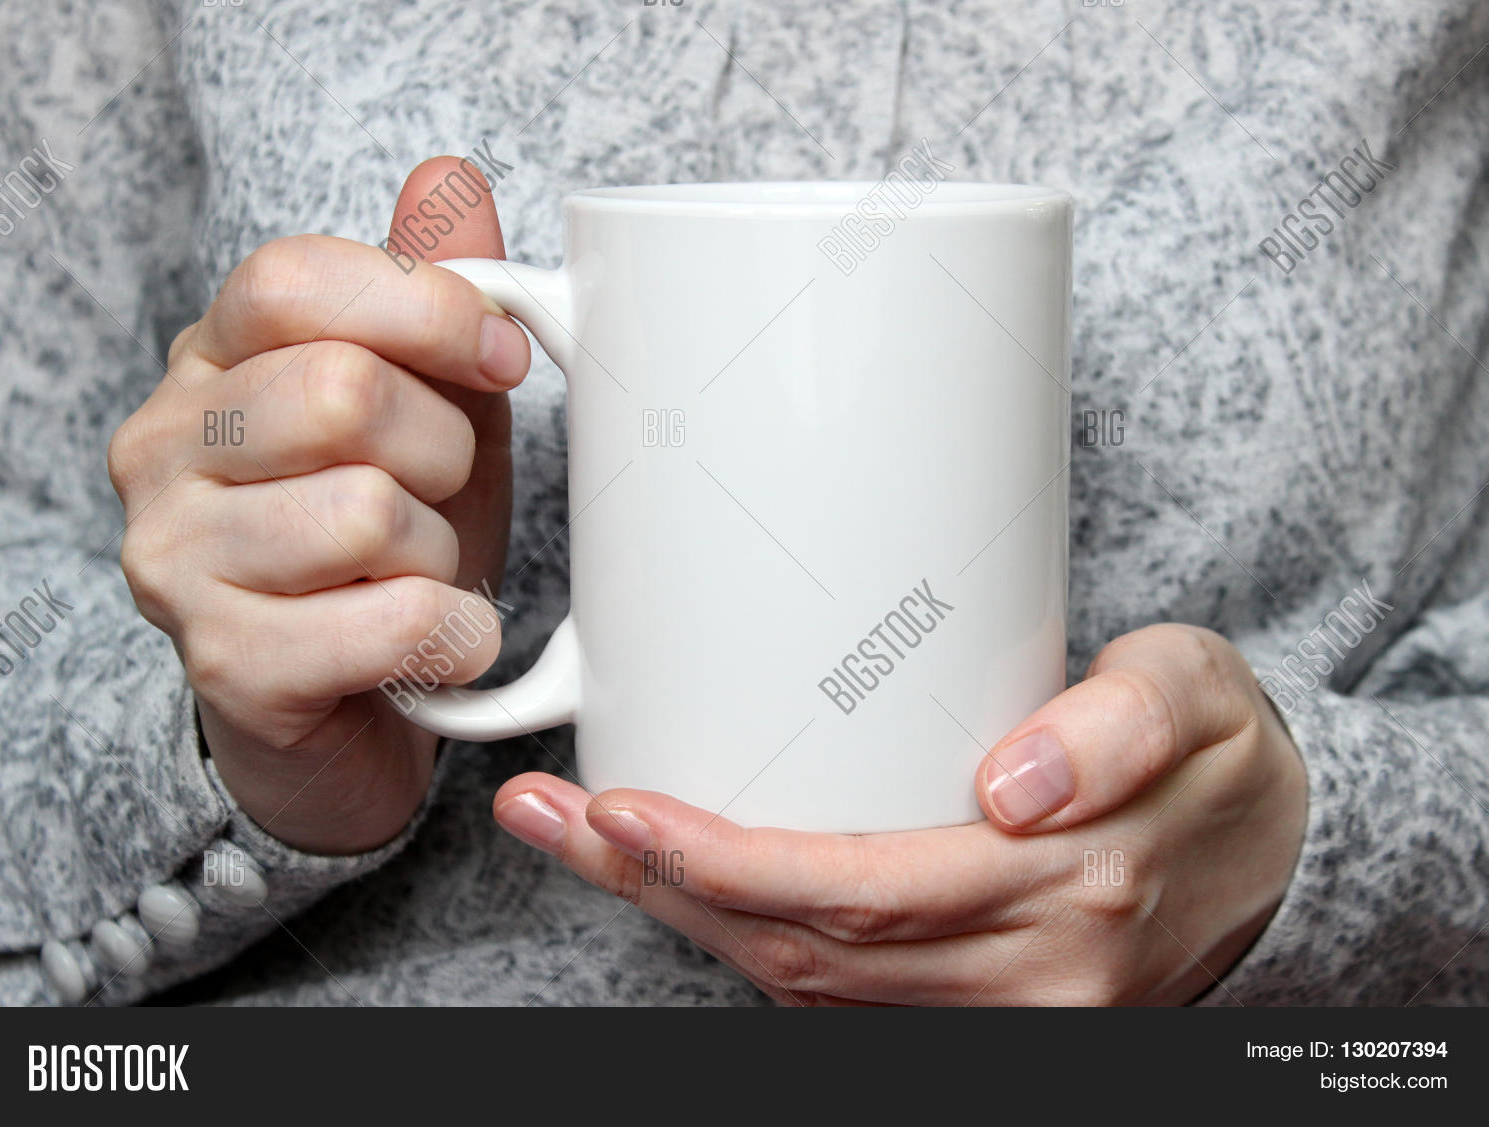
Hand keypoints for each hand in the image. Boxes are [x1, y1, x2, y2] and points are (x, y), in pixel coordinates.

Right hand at [109, 157, 529, 853]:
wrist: (349, 711)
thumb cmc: (387, 549)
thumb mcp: (427, 409)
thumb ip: (433, 302)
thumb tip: (450, 185)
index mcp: (210, 361)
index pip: (294, 279)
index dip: (428, 310)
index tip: (500, 361)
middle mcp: (163, 447)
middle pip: (344, 391)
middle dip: (443, 452)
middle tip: (440, 498)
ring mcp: (175, 559)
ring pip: (369, 509)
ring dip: (443, 553)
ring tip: (420, 574)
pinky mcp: (225, 662)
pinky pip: (393, 619)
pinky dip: (454, 633)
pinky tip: (437, 642)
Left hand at [494, 624, 1307, 1003]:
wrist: (1273, 860)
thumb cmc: (1221, 764)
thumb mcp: (1202, 697)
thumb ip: (1122, 725)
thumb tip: (1017, 783)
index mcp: (1072, 896)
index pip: (863, 896)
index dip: (728, 865)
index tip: (623, 811)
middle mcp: (1024, 981)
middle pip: (803, 951)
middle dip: (661, 886)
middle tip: (553, 815)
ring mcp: (996, 1014)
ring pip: (802, 985)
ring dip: (681, 915)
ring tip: (585, 839)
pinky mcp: (972, 1012)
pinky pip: (832, 994)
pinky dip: (741, 940)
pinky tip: (679, 882)